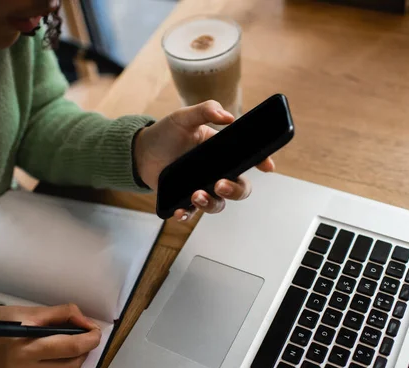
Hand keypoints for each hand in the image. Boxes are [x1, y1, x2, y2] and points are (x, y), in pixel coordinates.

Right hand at [0, 304, 100, 367]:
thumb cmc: (4, 321)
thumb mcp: (32, 311)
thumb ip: (62, 314)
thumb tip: (85, 322)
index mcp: (26, 345)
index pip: (68, 346)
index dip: (88, 338)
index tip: (96, 330)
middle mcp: (25, 367)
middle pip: (71, 363)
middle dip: (86, 349)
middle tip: (89, 335)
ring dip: (76, 357)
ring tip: (74, 341)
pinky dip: (61, 363)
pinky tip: (57, 351)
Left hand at [133, 100, 274, 220]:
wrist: (141, 151)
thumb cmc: (166, 133)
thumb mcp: (184, 117)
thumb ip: (205, 110)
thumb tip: (227, 116)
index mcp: (221, 152)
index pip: (248, 159)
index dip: (262, 162)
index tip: (267, 166)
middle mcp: (215, 172)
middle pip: (239, 189)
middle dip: (236, 190)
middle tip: (220, 184)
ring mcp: (201, 187)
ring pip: (218, 204)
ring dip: (211, 203)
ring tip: (196, 195)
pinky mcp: (184, 199)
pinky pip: (191, 213)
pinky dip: (186, 215)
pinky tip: (180, 211)